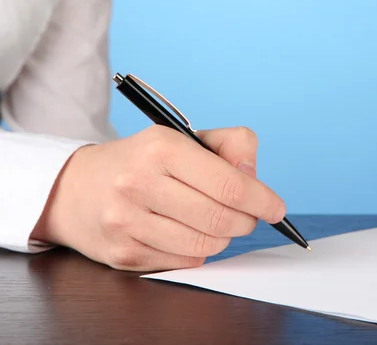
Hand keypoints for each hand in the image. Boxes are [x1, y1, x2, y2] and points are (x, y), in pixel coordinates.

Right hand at [31, 125, 284, 270]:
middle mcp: (139, 183)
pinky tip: (186, 233)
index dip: (262, 201)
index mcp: (161, 148)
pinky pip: (184, 262)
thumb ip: (231, 145)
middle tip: (246, 216)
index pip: (230, 186)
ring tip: (214, 222)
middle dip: (245, 221)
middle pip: (221, 220)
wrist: (76, 187)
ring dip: (222, 238)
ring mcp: (127, 222)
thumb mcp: (184, 137)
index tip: (275, 208)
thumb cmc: (143, 161)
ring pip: (205, 247)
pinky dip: (197, 251)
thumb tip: (254, 178)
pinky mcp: (123, 253)